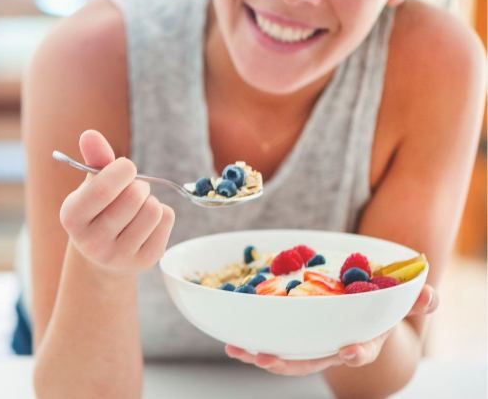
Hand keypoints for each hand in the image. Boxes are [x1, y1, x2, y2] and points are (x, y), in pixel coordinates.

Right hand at [59, 130, 174, 274]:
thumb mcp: (91, 184)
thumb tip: (89, 134)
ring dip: (150, 199)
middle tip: (132, 189)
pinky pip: (167, 220)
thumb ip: (94, 158)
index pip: (102, 189)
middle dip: (138, 184)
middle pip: (134, 197)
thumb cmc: (98, 208)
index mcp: (72, 218)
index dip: (122, 170)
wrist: (104, 254)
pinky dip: (162, 213)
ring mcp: (119, 257)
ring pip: (153, 209)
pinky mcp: (144, 261)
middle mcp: (92, 242)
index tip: (126, 167)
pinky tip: (147, 221)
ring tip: (138, 206)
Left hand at [225, 284, 438, 375]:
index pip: (362, 351)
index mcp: (362, 340)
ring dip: (260, 355)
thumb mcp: (401, 299)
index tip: (350, 352)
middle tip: (266, 358)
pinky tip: (230, 339)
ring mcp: (309, 345)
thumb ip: (416, 298)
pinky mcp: (292, 336)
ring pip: (284, 357)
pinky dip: (250, 341)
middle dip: (287, 363)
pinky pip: (270, 342)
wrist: (361, 310)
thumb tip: (429, 295)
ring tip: (238, 349)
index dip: (357, 353)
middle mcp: (332, 348)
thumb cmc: (381, 305)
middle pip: (310, 361)